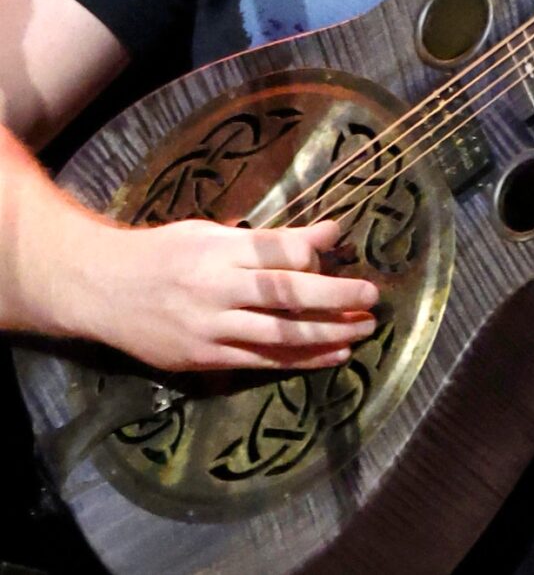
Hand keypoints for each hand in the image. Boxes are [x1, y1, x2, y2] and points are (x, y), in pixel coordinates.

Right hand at [66, 220, 378, 371]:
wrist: (99, 289)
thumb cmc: (164, 254)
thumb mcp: (211, 233)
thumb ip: (269, 239)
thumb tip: (329, 234)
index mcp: (216, 250)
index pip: (275, 250)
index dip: (313, 250)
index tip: (345, 245)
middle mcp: (214, 288)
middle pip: (285, 293)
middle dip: (334, 296)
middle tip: (372, 297)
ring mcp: (208, 327)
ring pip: (279, 335)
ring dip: (327, 334)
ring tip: (364, 329)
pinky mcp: (203, 357)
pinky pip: (262, 362)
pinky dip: (302, 360)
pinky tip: (334, 354)